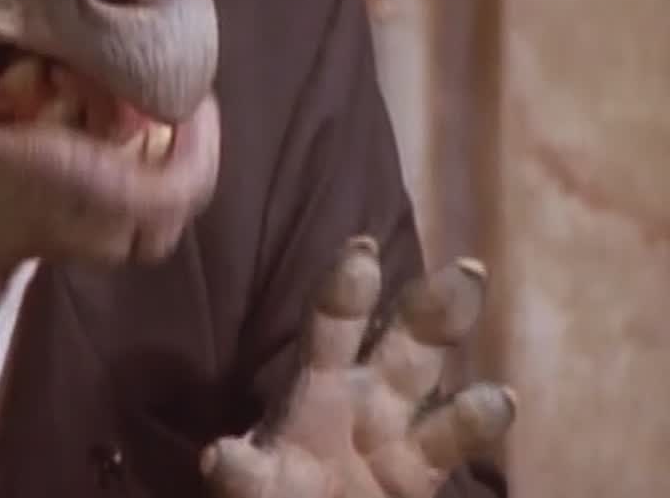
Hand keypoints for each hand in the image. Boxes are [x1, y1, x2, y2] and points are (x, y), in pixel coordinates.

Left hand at [201, 237, 515, 497]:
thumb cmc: (275, 496)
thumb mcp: (257, 488)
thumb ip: (247, 475)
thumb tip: (222, 457)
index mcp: (313, 389)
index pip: (329, 327)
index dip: (343, 291)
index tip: (362, 250)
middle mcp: (359, 397)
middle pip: (398, 342)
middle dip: (428, 307)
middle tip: (467, 271)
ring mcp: (394, 435)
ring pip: (429, 377)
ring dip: (457, 352)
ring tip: (485, 309)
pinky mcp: (417, 475)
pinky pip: (454, 443)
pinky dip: (479, 420)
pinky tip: (501, 398)